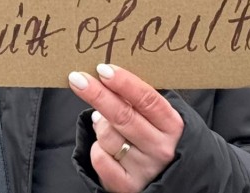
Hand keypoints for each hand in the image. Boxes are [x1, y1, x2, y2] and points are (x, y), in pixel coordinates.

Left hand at [68, 64, 183, 192]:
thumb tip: (106, 75)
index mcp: (172, 125)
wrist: (167, 179)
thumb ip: (138, 99)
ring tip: (104, 122)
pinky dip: (96, 148)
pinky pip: (100, 159)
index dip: (123, 82)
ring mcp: (145, 169)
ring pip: (108, 136)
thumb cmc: (155, 137)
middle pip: (123, 116)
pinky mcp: (128, 186)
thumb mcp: (157, 118)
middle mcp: (161, 148)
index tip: (103, 69)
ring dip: (99, 125)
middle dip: (97, 94)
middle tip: (77, 78)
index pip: (147, 99)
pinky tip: (104, 145)